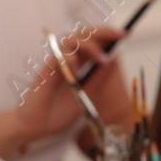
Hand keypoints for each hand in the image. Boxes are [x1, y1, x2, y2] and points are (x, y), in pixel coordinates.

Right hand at [11, 25, 123, 141]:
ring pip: (72, 40)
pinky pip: (57, 56)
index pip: (93, 41)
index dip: (108, 35)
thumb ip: (100, 78)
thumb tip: (114, 58)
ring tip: (101, 60)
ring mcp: (56, 64)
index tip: (125, 35)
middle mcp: (67, 60)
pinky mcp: (44, 71)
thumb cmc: (58, 113)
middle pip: (84, 34)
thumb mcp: (87, 95)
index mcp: (79, 64)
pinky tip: (76, 71)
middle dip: (104, 32)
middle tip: (120, 35)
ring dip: (90, 46)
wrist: (35, 128)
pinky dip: (69, 59)